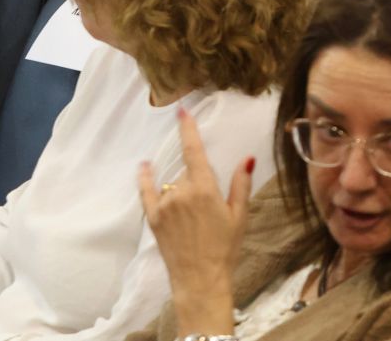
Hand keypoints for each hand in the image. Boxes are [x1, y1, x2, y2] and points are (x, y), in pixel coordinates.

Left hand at [138, 109, 253, 320]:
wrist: (201, 279)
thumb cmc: (226, 248)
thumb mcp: (239, 215)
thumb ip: (240, 184)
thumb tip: (246, 158)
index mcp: (205, 189)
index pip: (194, 151)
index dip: (188, 129)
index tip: (181, 111)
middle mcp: (181, 193)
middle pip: (188, 173)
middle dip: (199, 181)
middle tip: (210, 208)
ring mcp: (164, 206)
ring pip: (173, 185)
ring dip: (183, 189)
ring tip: (195, 217)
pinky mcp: (153, 220)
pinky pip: (147, 193)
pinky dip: (145, 179)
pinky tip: (144, 166)